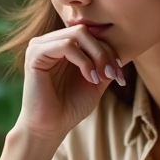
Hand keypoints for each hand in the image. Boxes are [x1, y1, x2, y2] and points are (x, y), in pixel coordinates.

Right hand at [17, 26, 124, 141]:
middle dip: (104, 53)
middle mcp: (50, 41)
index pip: (91, 35)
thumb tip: (125, 46)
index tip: (119, 75)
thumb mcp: (96, 80)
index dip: (110, 51)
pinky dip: (83, 61)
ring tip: (100, 78)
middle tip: (112, 75)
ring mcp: (40, 45)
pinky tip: (90, 78)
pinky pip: (66, 45)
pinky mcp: (35, 54)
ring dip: (96, 56)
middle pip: (85, 31)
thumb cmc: (70, 106)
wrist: (50, 127)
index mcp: (62, 44)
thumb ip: (105, 62)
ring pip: (77, 34)